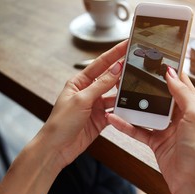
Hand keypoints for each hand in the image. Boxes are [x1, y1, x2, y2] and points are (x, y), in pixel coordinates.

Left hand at [39, 40, 126, 168]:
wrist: (57, 148)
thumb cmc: (61, 123)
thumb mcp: (81, 100)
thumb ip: (101, 85)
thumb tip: (116, 69)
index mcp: (79, 83)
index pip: (100, 64)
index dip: (114, 54)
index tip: (126, 44)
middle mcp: (88, 93)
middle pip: (109, 79)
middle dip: (122, 72)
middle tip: (137, 64)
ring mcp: (95, 107)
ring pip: (115, 96)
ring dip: (124, 94)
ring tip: (136, 87)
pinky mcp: (100, 120)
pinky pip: (115, 112)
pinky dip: (122, 110)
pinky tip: (129, 107)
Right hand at [107, 67, 194, 193]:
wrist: (191, 181)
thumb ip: (183, 94)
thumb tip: (171, 74)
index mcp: (193, 106)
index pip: (180, 83)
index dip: (169, 70)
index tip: (155, 59)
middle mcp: (180, 116)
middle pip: (160, 96)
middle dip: (146, 86)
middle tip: (131, 75)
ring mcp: (166, 128)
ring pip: (147, 112)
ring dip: (133, 105)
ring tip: (119, 95)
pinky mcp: (156, 141)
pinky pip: (139, 130)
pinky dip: (127, 125)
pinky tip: (116, 119)